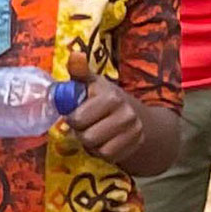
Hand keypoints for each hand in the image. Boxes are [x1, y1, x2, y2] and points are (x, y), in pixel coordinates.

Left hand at [59, 42, 155, 167]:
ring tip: (96, 132)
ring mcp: (133, 131)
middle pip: (87, 137)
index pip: (78, 119)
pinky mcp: (135, 146)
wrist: (138, 115)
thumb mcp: (92, 83)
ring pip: (98, 149)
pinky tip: (105, 141)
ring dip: (91, 144)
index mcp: (111, 97)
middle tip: (87, 124)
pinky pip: (108, 157)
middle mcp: (126, 114)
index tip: (77, 113)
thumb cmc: (105, 98)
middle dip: (82, 132)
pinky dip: (102, 152)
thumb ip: (79, 72)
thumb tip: (75, 54)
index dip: (72, 118)